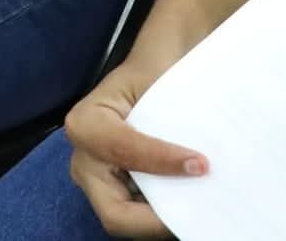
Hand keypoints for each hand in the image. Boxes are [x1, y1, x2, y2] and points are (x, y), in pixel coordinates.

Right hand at [66, 57, 208, 237]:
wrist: (156, 65)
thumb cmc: (156, 69)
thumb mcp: (160, 85)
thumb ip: (172, 121)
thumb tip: (199, 163)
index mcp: (86, 124)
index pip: (124, 153)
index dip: (162, 163)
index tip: (202, 165)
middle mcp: (83, 160)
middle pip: (115, 211)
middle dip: (157, 218)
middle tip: (198, 212)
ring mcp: (98, 181)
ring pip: (129, 219)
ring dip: (165, 216)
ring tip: (199, 208)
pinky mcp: (116, 191)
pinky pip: (139, 212)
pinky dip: (165, 212)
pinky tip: (192, 202)